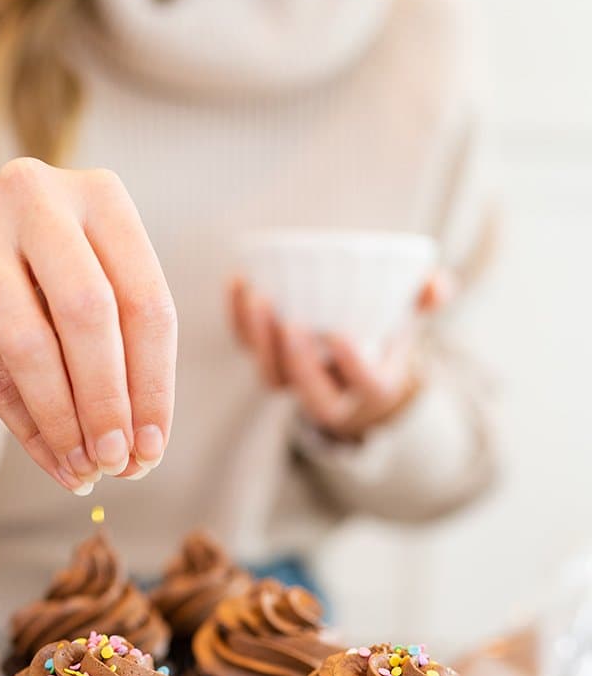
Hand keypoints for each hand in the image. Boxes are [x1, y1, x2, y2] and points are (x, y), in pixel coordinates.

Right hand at [0, 158, 176, 492]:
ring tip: (84, 470)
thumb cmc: (44, 277)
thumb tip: (141, 452)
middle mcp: (36, 198)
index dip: (155, 384)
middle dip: (108, 402)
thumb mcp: (94, 284)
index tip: (154, 446)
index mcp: (101, 195)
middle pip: (88, 315)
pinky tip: (50, 457)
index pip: (146, 301)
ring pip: (30, 346)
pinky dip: (25, 423)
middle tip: (118, 463)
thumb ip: (123, 352)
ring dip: (62, 421)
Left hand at [230, 272, 452, 439]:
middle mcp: (333, 391)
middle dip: (297, 362)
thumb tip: (438, 285)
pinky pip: (248, 348)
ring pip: (272, 378)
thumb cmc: (387, 331)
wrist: (356, 350)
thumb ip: (430, 296)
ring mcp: (296, 380)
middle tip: (290, 321)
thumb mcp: (413, 314)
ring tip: (258, 299)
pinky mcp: (268, 359)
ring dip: (260, 341)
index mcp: (374, 384)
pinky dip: (238, 319)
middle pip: (309, 393)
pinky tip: (238, 282)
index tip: (341, 333)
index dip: (353, 366)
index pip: (366, 385)